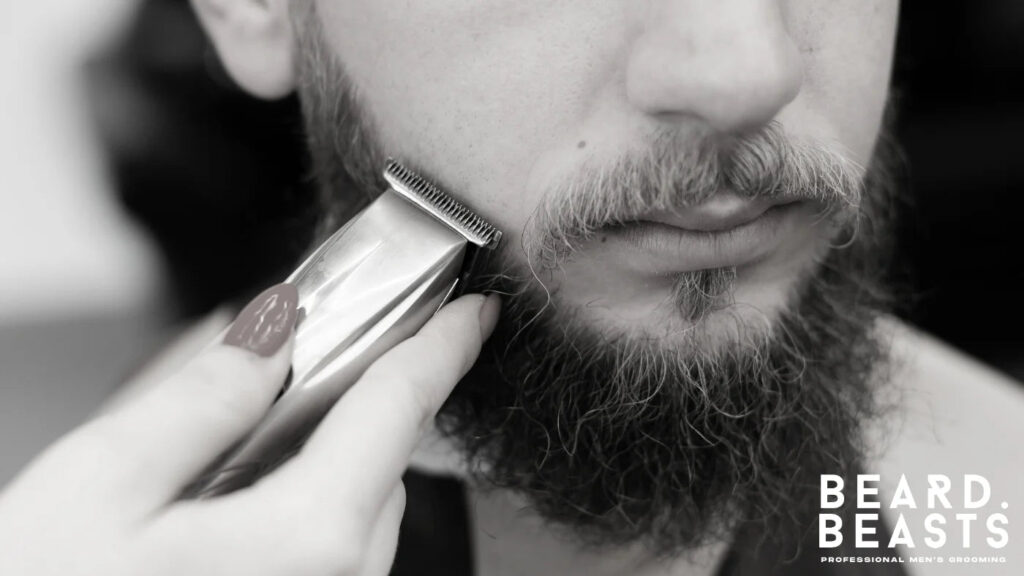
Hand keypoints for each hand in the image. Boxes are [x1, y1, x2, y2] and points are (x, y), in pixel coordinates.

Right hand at [0, 284, 499, 575]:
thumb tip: (270, 330)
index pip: (398, 411)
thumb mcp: (99, 488)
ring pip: (357, 511)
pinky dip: (304, 514)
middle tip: (291, 367)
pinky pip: (331, 554)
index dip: (441, 349)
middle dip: (351, 405)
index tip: (474, 314)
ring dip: (322, 464)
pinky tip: (230, 511)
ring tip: (235, 451)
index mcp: (307, 540)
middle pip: (381, 462)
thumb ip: (200, 398)